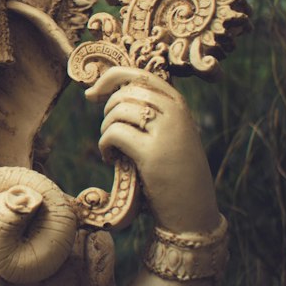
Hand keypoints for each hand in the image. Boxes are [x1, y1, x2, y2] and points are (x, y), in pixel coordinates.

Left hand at [85, 67, 219, 232]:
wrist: (194, 211)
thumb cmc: (174, 173)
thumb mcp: (167, 134)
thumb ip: (147, 112)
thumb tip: (99, 93)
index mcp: (178, 104)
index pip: (138, 74)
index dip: (109, 79)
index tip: (92, 95)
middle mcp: (175, 111)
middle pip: (124, 91)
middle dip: (107, 111)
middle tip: (111, 135)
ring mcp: (166, 130)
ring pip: (117, 111)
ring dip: (106, 130)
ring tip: (112, 149)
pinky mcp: (152, 153)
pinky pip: (114, 133)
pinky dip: (105, 146)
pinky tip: (111, 159)